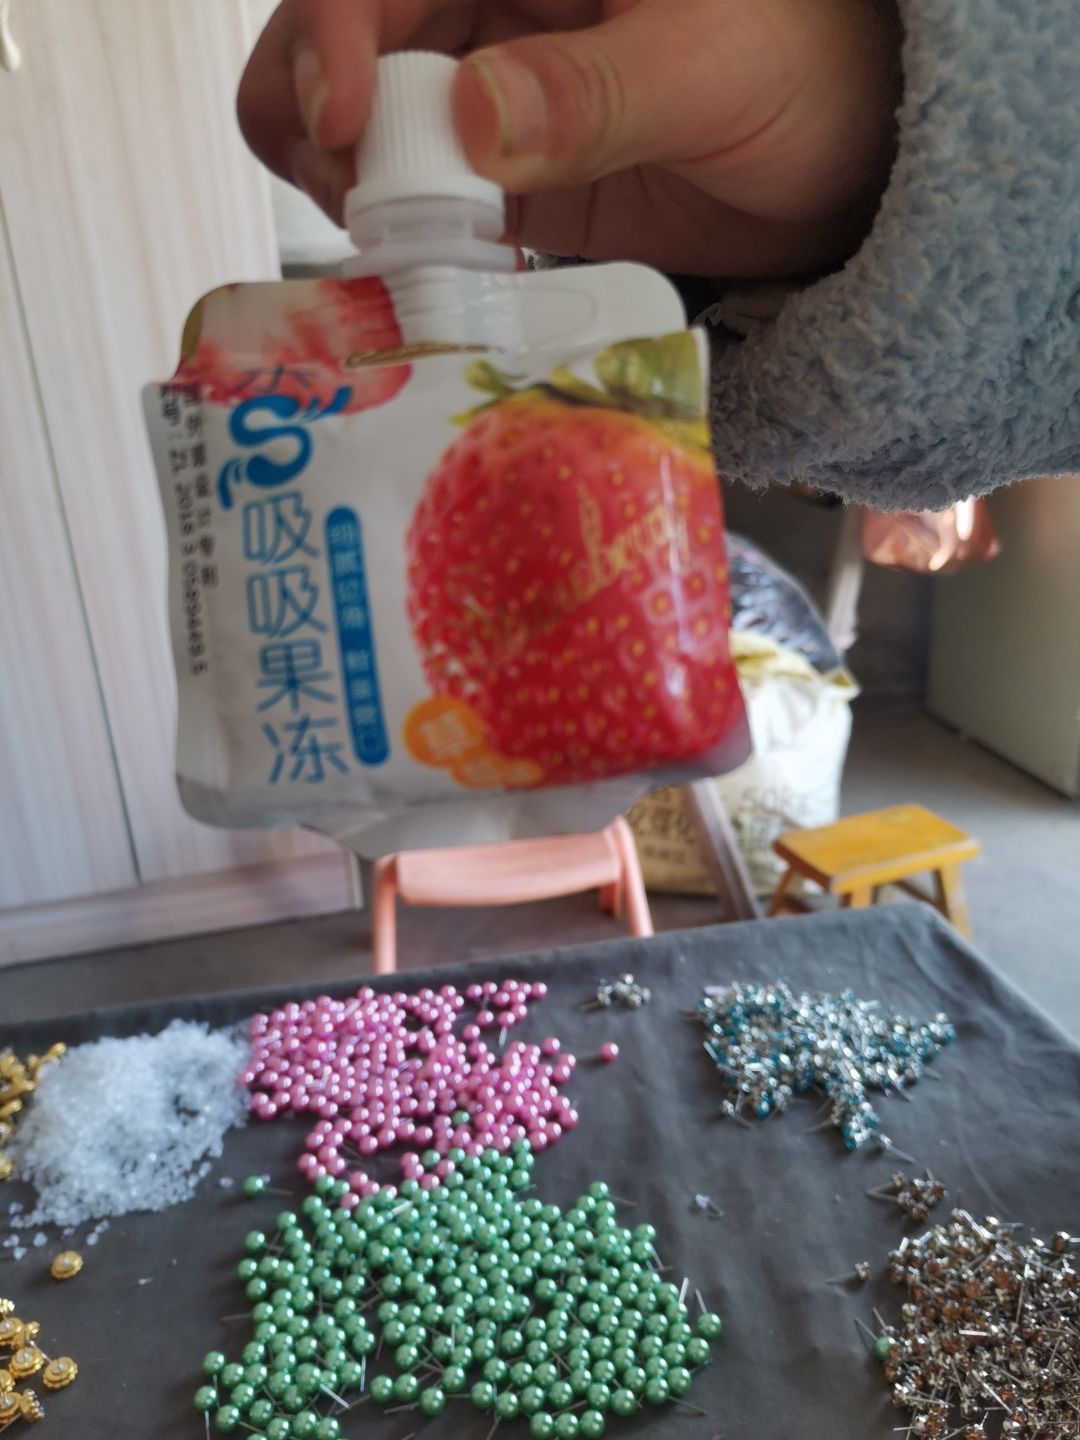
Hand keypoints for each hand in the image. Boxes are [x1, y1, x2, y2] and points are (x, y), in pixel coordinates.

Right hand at [238, 0, 901, 277]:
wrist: (849, 159)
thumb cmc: (812, 68)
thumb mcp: (719, 66)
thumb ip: (601, 91)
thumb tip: (474, 121)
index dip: (333, 25)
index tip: (347, 120)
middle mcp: (484, 5)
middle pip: (335, 39)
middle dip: (312, 117)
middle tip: (358, 204)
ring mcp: (483, 95)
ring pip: (356, 128)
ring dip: (348, 189)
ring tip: (391, 246)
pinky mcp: (500, 182)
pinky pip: (416, 207)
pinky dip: (401, 246)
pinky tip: (423, 280)